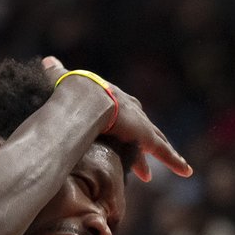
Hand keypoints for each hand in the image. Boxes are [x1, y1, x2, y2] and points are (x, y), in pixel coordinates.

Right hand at [42, 56, 190, 181]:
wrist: (85, 97)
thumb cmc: (73, 90)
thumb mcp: (64, 81)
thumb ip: (57, 73)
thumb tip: (47, 61)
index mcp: (116, 97)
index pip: (127, 114)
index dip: (128, 126)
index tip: (127, 136)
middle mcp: (133, 109)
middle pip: (144, 129)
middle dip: (146, 144)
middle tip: (146, 161)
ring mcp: (141, 123)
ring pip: (157, 141)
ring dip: (164, 154)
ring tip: (171, 169)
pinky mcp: (146, 135)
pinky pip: (164, 151)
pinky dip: (176, 161)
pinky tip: (187, 172)